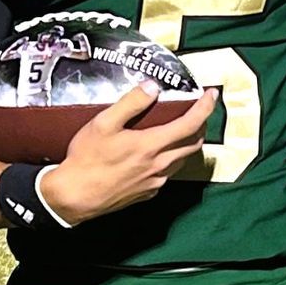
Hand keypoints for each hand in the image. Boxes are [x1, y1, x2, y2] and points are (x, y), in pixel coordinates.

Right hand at [37, 82, 218, 223]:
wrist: (74, 197)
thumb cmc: (86, 159)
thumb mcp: (103, 123)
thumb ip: (130, 103)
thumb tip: (152, 87)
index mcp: (151, 146)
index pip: (191, 124)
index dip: (206, 107)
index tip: (212, 94)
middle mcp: (159, 166)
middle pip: (194, 144)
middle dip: (201, 124)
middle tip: (198, 110)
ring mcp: (156, 182)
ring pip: (183, 159)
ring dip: (188, 142)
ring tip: (181, 128)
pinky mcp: (148, 193)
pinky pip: (169, 173)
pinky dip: (172, 158)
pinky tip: (159, 153)